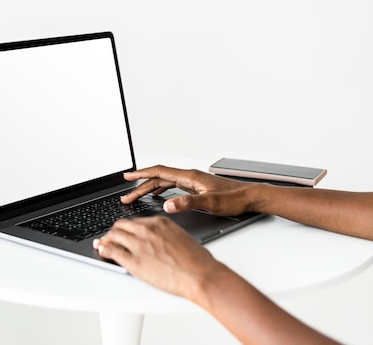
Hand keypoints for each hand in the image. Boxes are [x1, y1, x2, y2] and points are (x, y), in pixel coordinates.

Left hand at [93, 215, 222, 300]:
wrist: (201, 275)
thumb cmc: (197, 260)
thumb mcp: (181, 237)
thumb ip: (165, 235)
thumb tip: (157, 241)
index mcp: (159, 222)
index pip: (135, 222)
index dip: (127, 228)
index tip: (123, 232)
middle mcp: (147, 230)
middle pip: (121, 226)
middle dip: (114, 232)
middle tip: (110, 237)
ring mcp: (139, 245)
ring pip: (113, 236)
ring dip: (106, 240)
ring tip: (103, 244)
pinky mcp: (134, 261)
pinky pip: (112, 251)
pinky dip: (104, 250)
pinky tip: (103, 251)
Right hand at [121, 165, 255, 215]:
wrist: (250, 197)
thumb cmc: (234, 199)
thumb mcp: (210, 203)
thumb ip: (187, 203)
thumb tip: (168, 205)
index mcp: (189, 177)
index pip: (159, 172)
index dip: (141, 174)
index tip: (126, 177)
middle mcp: (189, 177)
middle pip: (158, 178)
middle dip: (140, 186)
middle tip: (126, 196)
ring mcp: (192, 182)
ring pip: (164, 182)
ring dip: (148, 188)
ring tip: (136, 196)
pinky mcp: (195, 188)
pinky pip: (171, 186)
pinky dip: (160, 190)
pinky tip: (158, 196)